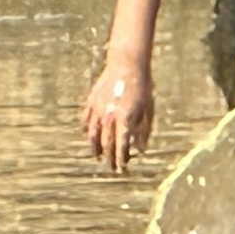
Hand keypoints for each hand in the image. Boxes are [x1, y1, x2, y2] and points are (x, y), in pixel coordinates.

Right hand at [80, 55, 155, 173]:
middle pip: (106, 143)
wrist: (126, 65)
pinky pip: (86, 121)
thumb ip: (143, 131)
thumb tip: (140, 149)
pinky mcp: (90, 102)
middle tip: (111, 168)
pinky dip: (86, 130)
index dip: (121, 159)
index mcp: (125, 119)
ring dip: (95, 147)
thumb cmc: (142, 87)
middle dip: (109, 157)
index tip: (122, 168)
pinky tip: (88, 135)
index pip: (121, 145)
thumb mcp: (148, 109)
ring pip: (92, 134)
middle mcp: (109, 117)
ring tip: (97, 156)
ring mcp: (97, 109)